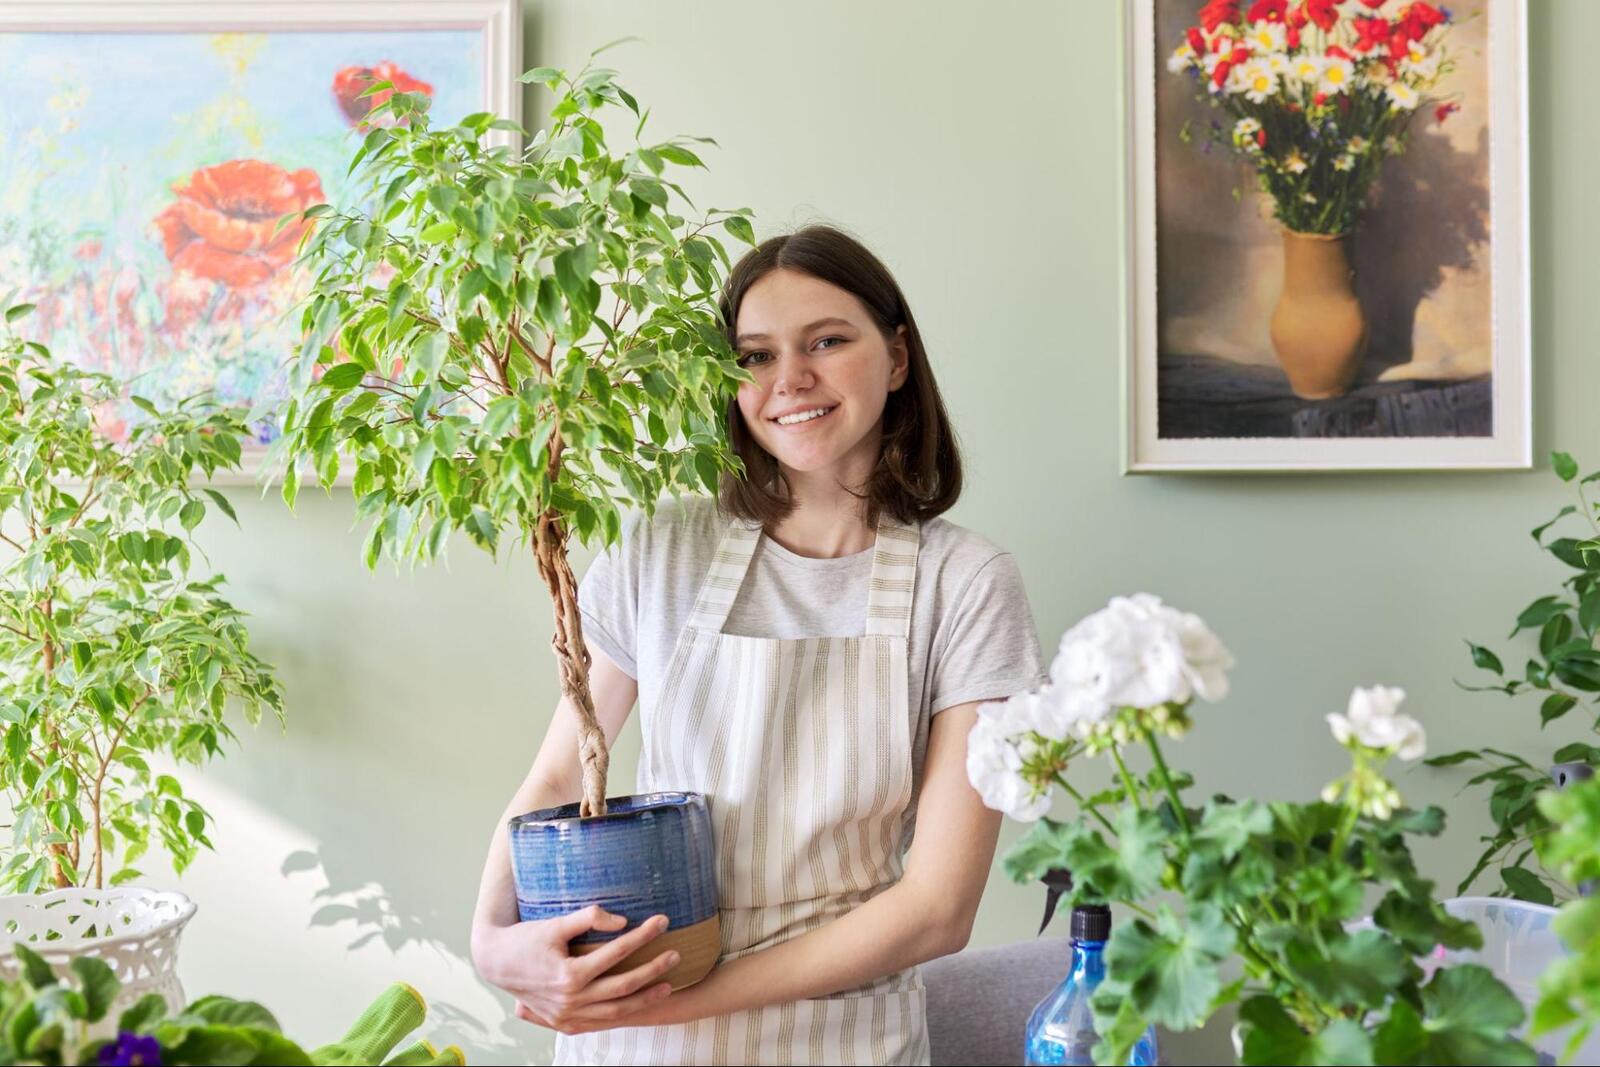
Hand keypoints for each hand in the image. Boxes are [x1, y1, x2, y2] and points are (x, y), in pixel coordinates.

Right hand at [472, 904, 677, 1035]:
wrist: (496, 963)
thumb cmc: (525, 939)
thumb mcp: (553, 923)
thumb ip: (588, 918)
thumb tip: (622, 920)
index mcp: (569, 974)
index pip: (616, 952)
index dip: (642, 936)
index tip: (662, 921)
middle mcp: (571, 999)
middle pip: (623, 986)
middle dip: (652, 970)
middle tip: (675, 954)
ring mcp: (568, 1015)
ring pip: (616, 1011)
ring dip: (644, 999)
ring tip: (667, 985)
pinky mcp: (564, 1023)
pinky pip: (600, 1023)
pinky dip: (622, 1016)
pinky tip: (638, 1006)